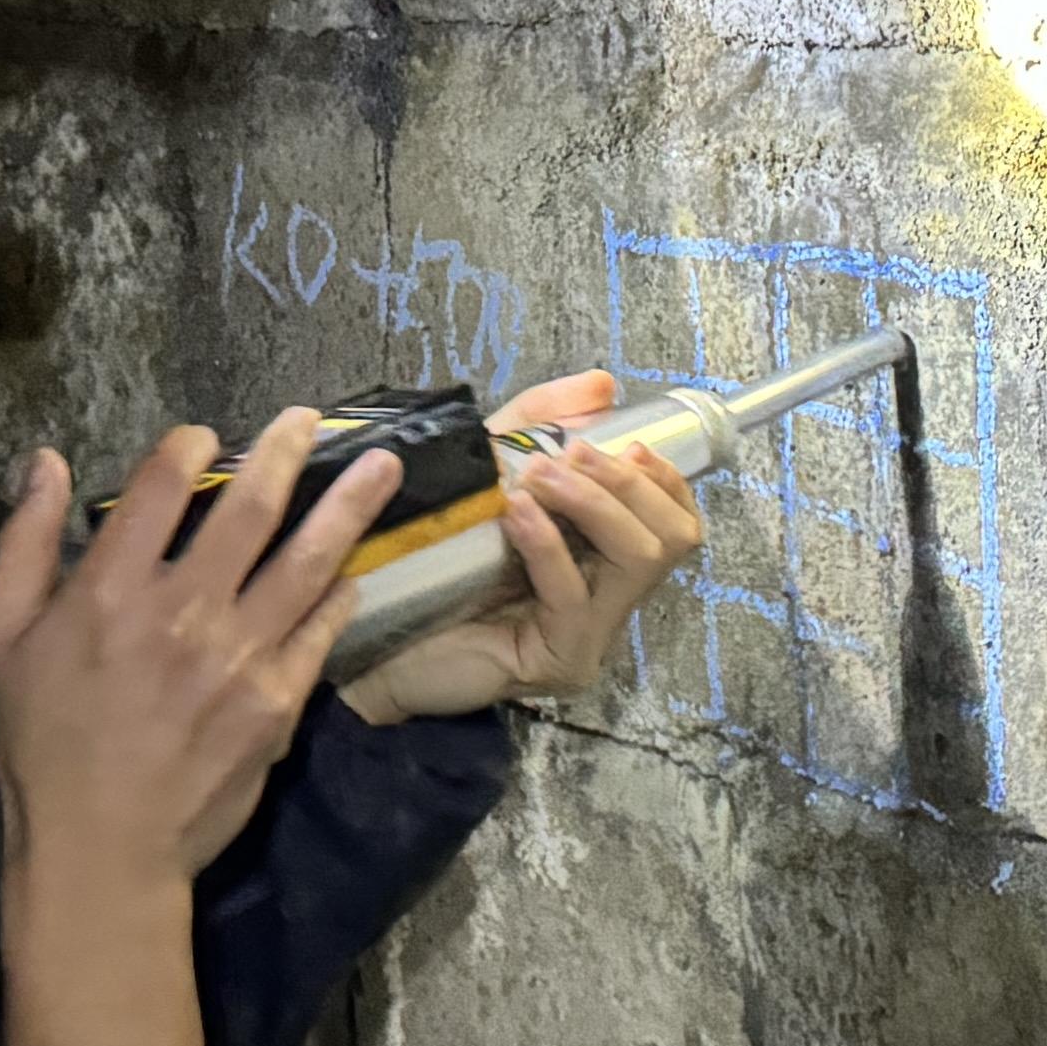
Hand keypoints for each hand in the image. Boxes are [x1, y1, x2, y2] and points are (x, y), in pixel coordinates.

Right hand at [0, 406, 402, 890]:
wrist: (100, 850)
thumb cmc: (40, 746)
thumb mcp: (1, 639)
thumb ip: (25, 544)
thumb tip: (43, 463)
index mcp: (109, 588)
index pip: (159, 486)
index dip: (186, 447)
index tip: (201, 438)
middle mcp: (183, 610)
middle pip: (249, 508)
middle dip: (285, 452)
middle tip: (309, 420)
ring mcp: (240, 656)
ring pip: (306, 561)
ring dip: (348, 506)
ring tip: (383, 468)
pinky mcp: (278, 702)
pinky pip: (320, 631)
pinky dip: (340, 594)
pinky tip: (354, 571)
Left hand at [337, 369, 703, 719]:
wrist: (369, 638)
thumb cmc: (428, 560)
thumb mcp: (488, 473)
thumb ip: (539, 425)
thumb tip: (602, 385)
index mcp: (602, 564)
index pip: (677, 522)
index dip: (664, 478)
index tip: (627, 444)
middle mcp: (608, 604)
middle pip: (673, 537)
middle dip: (627, 483)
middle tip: (571, 453)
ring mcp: (588, 637)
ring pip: (637, 561)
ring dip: (593, 503)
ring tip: (542, 474)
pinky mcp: (557, 660)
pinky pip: (573, 596)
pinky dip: (550, 544)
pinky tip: (518, 512)